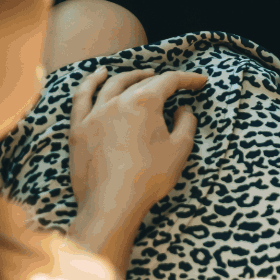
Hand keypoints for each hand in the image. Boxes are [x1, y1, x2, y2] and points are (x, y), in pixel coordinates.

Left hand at [66, 66, 206, 276]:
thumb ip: (185, 123)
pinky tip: (99, 75)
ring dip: (130, 76)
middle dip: (161, 79)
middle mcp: (117, 101)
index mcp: (144, 103)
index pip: (169, 81)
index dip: (188, 79)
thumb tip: (182, 110)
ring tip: (142, 74)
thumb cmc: (149, 178)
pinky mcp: (79, 129)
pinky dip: (91, 82)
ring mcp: (94, 114)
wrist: (111, 205)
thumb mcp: (180, 149)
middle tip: (175, 85)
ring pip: (112, 84)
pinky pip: (81, 98)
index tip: (200, 82)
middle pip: (141, 81)